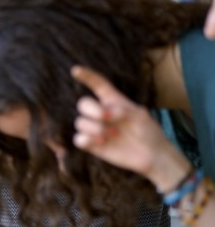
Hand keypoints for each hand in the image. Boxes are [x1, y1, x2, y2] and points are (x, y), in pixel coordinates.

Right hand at [71, 66, 191, 189]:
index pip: (98, 85)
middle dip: (92, 109)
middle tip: (106, 117)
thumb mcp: (140, 115)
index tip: (75, 70)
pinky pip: (78, 139)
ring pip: (80, 122)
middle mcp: (101, 113)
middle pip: (83, 103)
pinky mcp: (92, 145)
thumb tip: (105, 114)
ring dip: (94, 127)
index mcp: (113, 101)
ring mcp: (95, 129)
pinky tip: (100, 141)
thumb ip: (122, 110)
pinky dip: (86, 139)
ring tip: (111, 134)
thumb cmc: (149, 132)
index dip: (86, 76)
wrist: (152, 156)